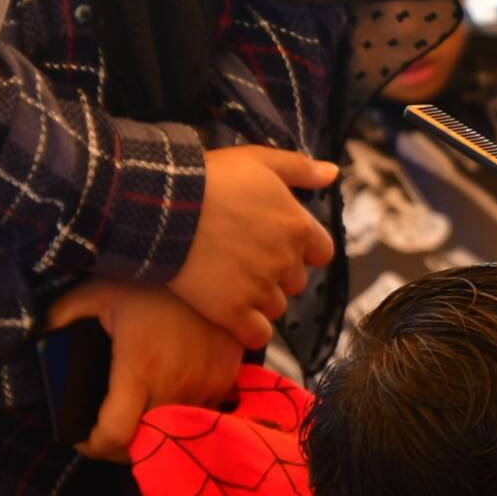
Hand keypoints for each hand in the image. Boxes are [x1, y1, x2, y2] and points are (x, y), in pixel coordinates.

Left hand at [48, 281, 243, 461]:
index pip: (117, 435)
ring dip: (154, 430)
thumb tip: (38, 338)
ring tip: (139, 413)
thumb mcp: (96, 293)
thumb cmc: (150, 281)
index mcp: (139, 370)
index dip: (94, 446)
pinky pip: (202, 413)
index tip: (82, 437)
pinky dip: (183, 414)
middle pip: (145, 442)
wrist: (211, 266)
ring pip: (176, 431)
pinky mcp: (227, 378)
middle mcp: (176, 385)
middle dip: (120, 444)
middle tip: (107, 428)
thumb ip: (61, 317)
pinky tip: (171, 395)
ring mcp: (206, 384)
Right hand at [170, 146, 336, 350]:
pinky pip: (257, 335)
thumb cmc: (212, 178)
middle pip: (297, 281)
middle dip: (279, 274)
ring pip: (276, 306)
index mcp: (299, 227)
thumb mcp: (259, 160)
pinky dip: (251, 331)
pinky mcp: (232, 310)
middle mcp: (286, 260)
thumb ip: (300, 168)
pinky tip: (236, 318)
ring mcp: (260, 287)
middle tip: (248, 262)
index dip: (303, 251)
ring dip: (262, 300)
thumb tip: (332, 173)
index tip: (279, 245)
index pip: (321, 252)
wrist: (164, 206)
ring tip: (234, 284)